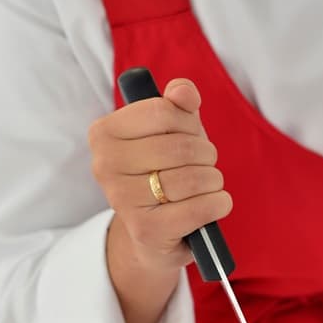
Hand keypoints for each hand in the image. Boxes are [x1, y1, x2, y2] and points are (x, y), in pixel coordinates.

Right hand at [88, 77, 232, 275]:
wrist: (153, 231)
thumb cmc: (164, 170)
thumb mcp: (171, 130)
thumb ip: (178, 103)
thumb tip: (182, 91)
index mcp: (104, 133)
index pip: (161, 111)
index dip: (188, 122)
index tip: (189, 133)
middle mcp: (104, 165)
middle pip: (180, 147)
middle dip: (205, 153)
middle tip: (203, 163)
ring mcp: (122, 200)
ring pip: (192, 178)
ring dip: (213, 180)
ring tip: (206, 184)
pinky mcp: (145, 230)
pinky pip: (200, 208)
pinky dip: (218, 203)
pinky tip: (214, 204)